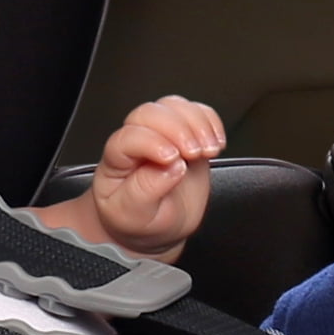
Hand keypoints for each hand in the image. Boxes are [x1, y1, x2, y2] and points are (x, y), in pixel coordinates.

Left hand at [79, 95, 225, 259]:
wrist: (152, 228)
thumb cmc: (136, 221)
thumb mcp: (133, 216)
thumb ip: (145, 192)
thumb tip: (171, 168)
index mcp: (116, 159)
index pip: (129, 137)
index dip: (152, 143)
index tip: (173, 160)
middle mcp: (137, 139)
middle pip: (152, 113)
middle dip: (178, 129)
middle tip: (195, 154)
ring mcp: (162, 134)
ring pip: (175, 106)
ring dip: (198, 123)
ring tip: (209, 150)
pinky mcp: (186, 136)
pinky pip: (197, 113)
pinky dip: (211, 121)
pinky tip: (217, 142)